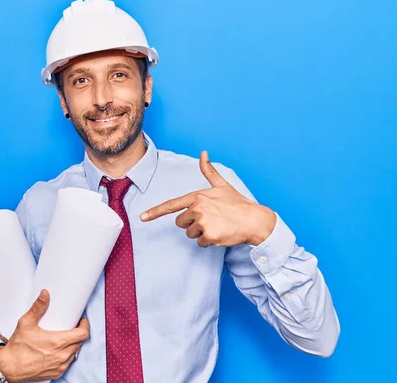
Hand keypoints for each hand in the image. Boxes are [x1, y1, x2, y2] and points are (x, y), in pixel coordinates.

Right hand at [0, 289, 89, 381]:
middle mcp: (62, 356)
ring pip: (75, 353)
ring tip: (67, 336)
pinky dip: (67, 355)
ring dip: (74, 344)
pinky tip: (61, 349)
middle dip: (79, 333)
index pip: (83, 334)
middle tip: (73, 325)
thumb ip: (38, 307)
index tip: (82, 320)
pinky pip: (68, 362)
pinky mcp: (57, 373)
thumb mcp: (26, 323)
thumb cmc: (18, 347)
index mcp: (58, 342)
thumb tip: (45, 294)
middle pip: (80, 343)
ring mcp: (60, 366)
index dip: (85, 325)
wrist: (9, 367)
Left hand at [140, 151, 275, 246]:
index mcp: (197, 197)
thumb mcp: (222, 185)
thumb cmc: (237, 203)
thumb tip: (203, 153)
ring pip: (190, 234)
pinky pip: (200, 243)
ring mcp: (203, 223)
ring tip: (217, 226)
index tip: (142, 217)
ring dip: (201, 233)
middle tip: (211, 219)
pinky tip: (220, 234)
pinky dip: (209, 241)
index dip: (155, 212)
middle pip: (181, 223)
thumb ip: (209, 171)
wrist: (254, 220)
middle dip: (193, 223)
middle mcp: (197, 208)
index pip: (171, 205)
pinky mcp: (209, 236)